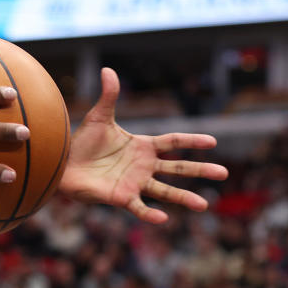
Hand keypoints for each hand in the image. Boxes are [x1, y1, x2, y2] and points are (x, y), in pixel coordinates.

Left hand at [58, 67, 227, 222]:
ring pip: (165, 191)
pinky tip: (163, 219)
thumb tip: (107, 69)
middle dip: (200, 170)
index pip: (173, 142)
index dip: (191, 141)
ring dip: (184, 198)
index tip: (213, 141)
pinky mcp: (122, 197)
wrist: (64, 163)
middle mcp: (144, 166)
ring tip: (205, 205)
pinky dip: (150, 214)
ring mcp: (135, 183)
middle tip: (223, 173)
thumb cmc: (83, 142)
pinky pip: (139, 207)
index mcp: (143, 146)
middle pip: (177, 168)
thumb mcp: (99, 117)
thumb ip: (109, 96)